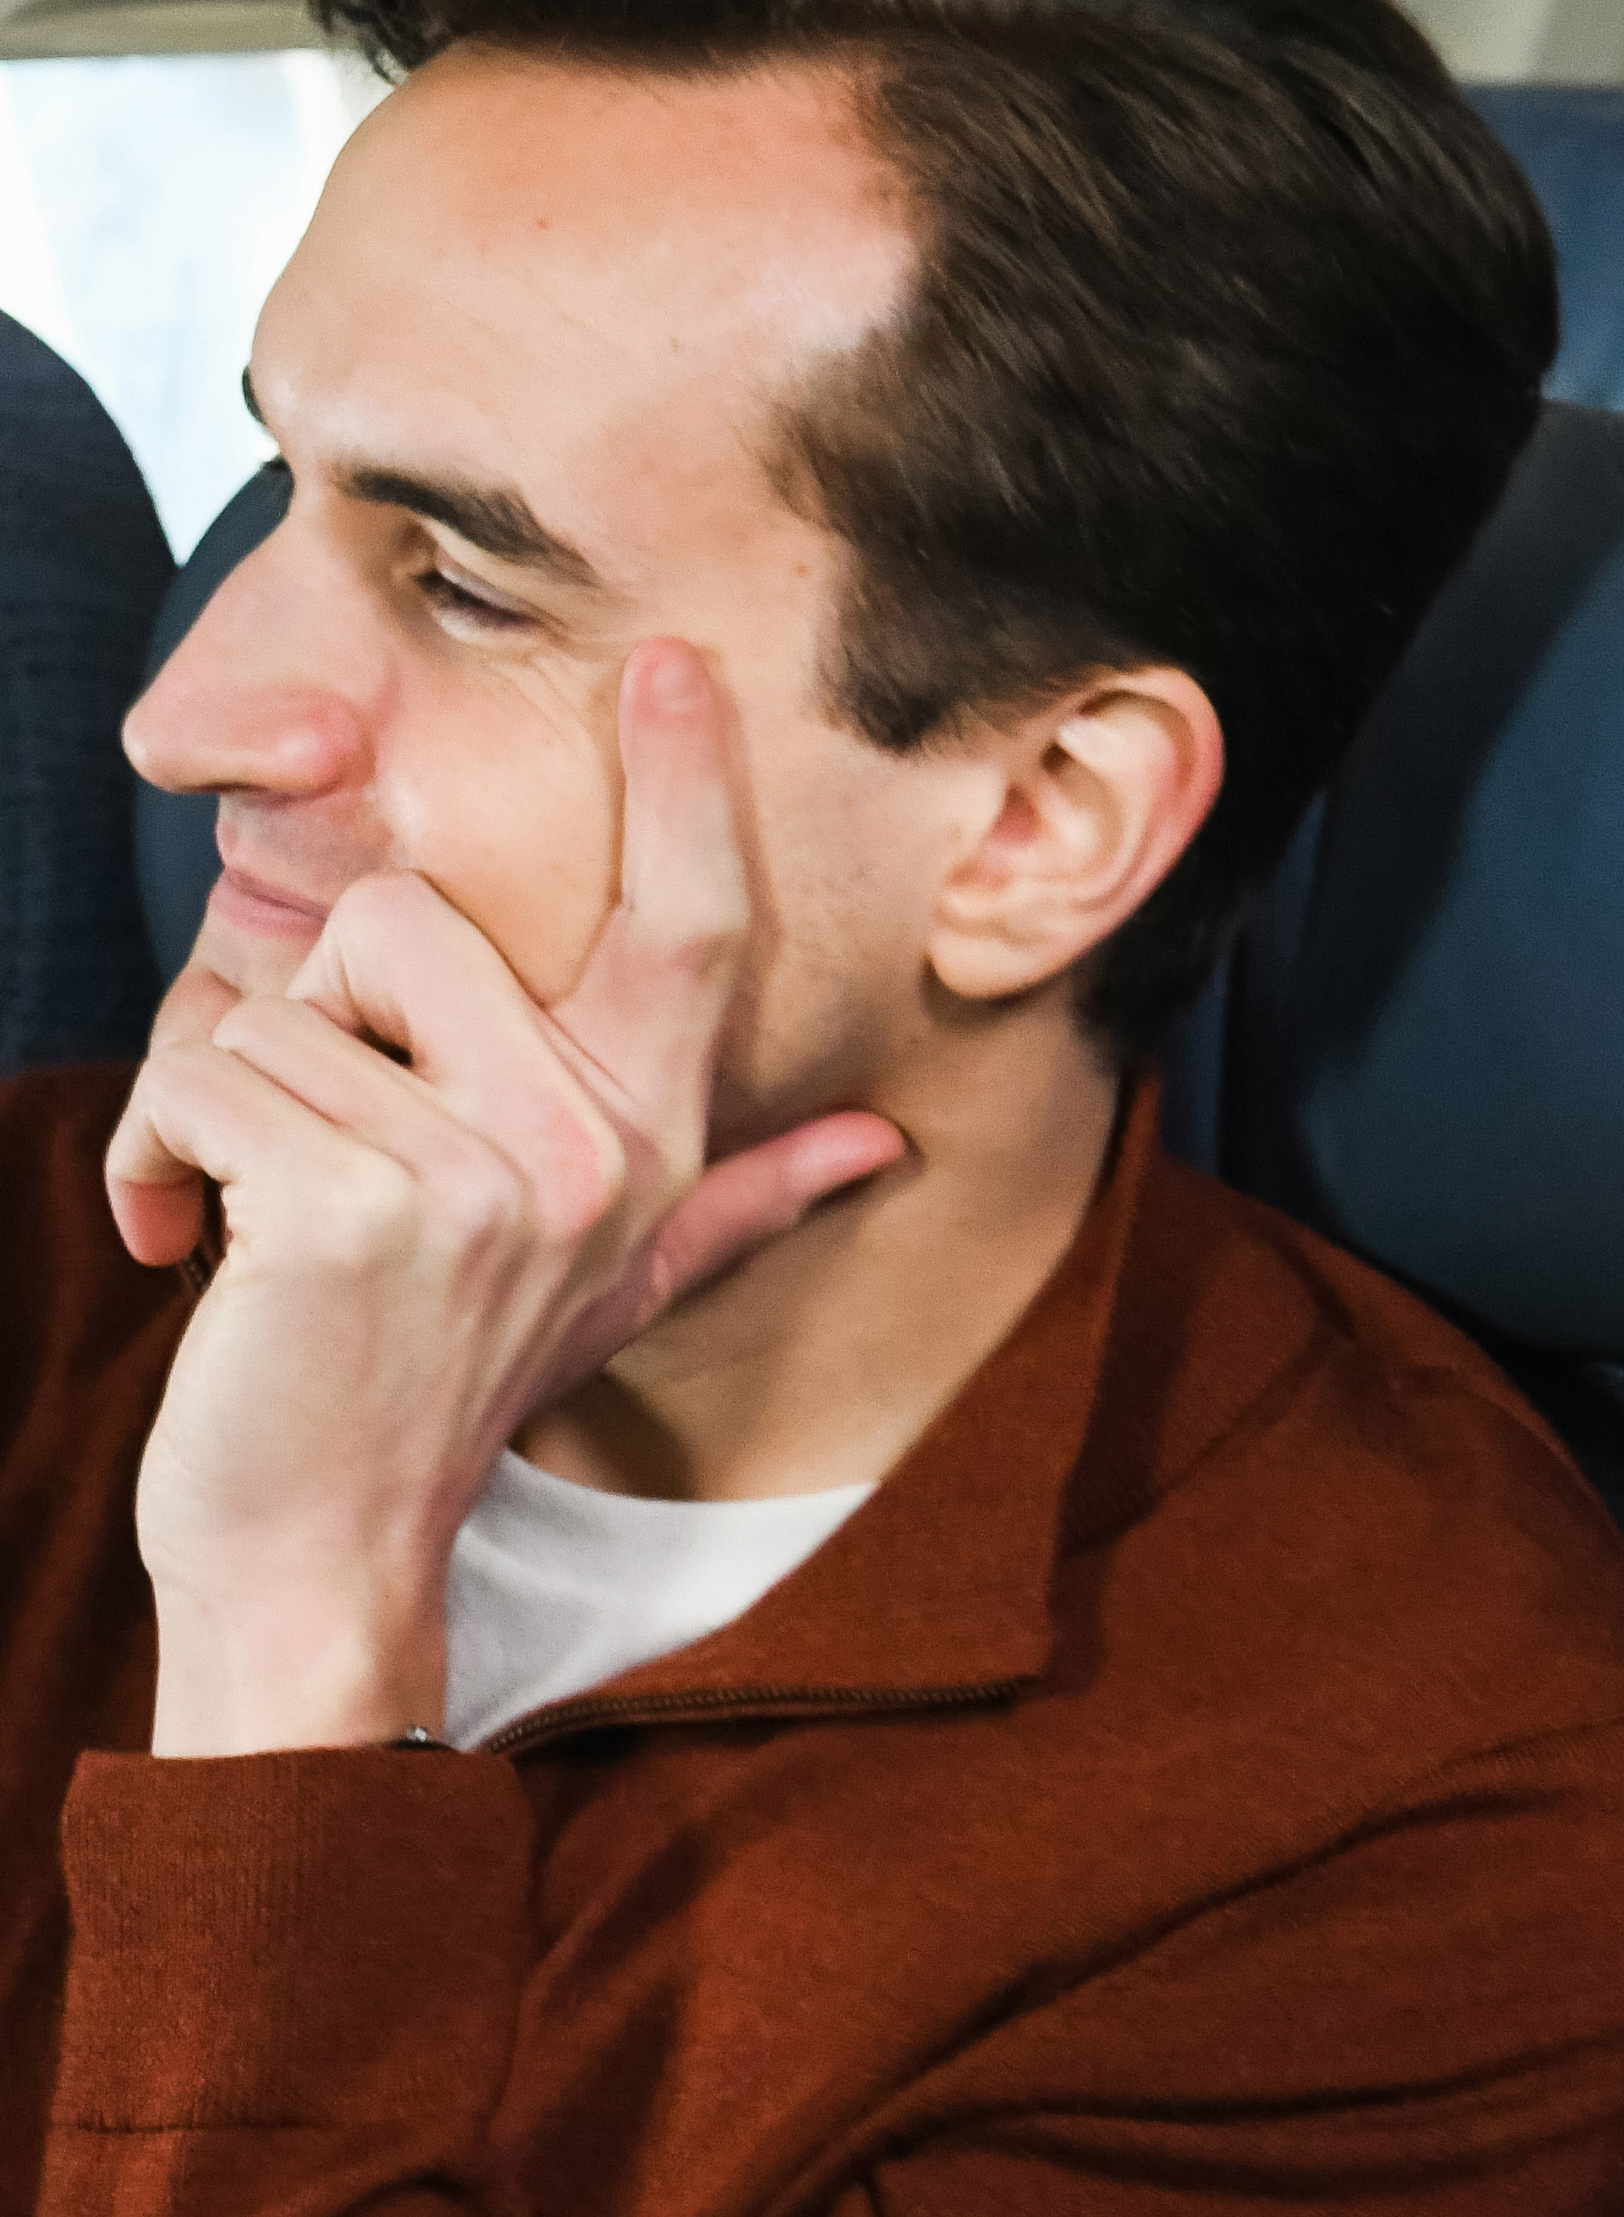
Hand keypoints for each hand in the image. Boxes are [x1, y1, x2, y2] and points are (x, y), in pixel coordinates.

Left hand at [109, 649, 909, 1755]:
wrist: (325, 1554)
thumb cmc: (440, 1397)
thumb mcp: (616, 1285)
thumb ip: (745, 1197)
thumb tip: (881, 1141)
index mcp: (644, 1139)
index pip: (690, 929)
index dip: (687, 786)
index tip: (668, 662)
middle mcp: (583, 1149)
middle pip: (403, 910)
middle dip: (310, 1009)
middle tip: (304, 1145)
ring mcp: (474, 1182)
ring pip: (276, 1000)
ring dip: (206, 1106)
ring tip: (233, 1222)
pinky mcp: (347, 1208)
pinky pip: (202, 1076)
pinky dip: (149, 1153)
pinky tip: (180, 1247)